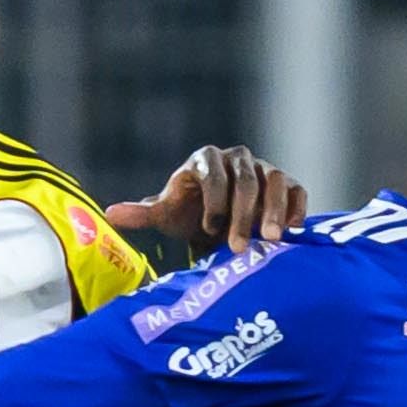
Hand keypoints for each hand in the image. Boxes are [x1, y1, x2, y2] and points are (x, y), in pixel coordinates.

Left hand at [109, 145, 306, 252]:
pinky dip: (296, 208)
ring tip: (271, 239)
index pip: (212, 173)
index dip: (213, 200)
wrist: (220, 222)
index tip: (209, 230)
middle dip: (243, 214)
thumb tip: (109, 215)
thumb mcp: (167, 216)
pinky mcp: (288, 184)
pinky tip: (292, 231)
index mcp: (205, 160)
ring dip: (273, 210)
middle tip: (239, 247)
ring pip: (275, 181)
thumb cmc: (190, 216)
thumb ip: (143, 214)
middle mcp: (237, 159)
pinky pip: (296, 190)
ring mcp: (265, 169)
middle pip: (246, 180)